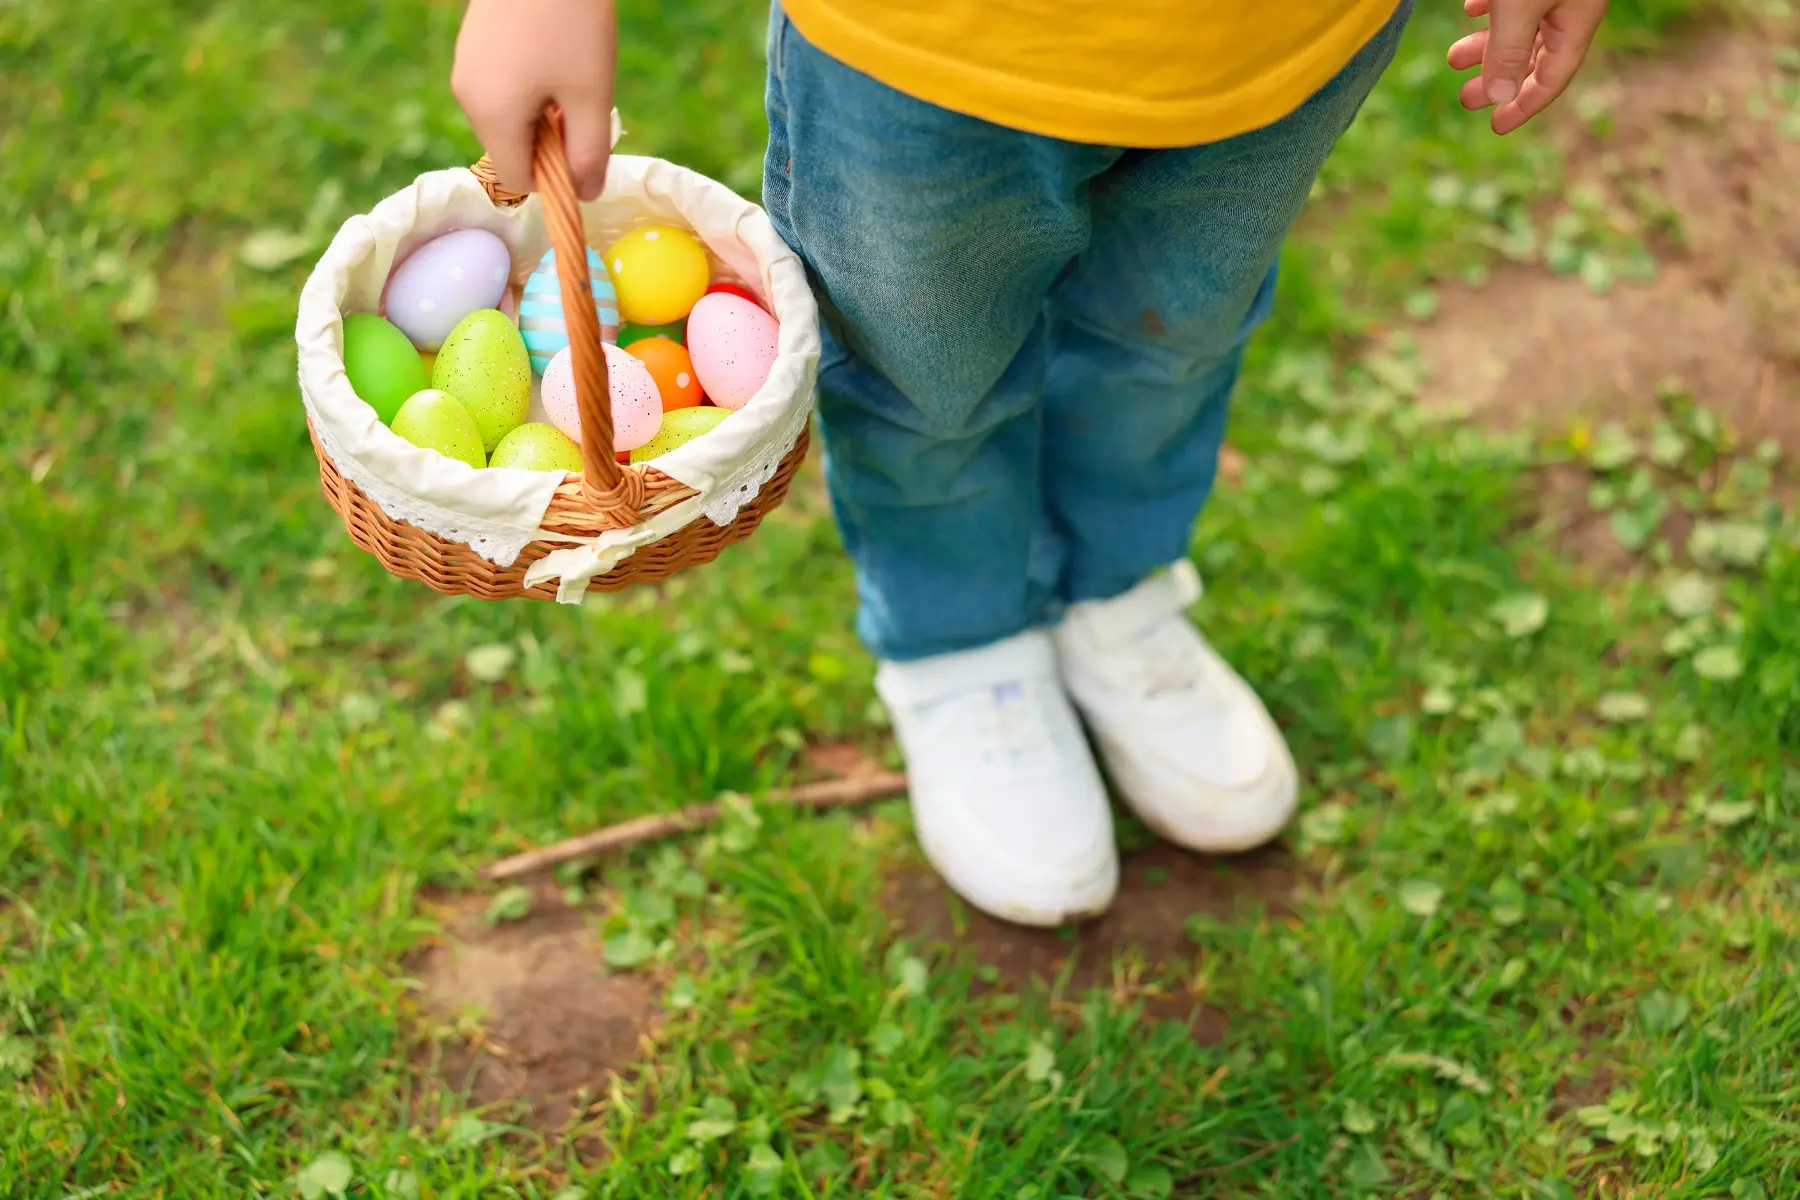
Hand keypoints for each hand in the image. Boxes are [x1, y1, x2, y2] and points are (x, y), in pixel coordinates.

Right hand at [452, 0, 616, 198]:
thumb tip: (586, 195)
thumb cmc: (570, 22)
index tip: (584, 149)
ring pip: (509, 118)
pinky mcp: (473, 48)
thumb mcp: (591, 94)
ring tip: (568, 70)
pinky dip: (530, 87)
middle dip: (550, 141)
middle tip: (581, 99)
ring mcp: (465, 68)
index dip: (556, 179)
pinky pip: (502, 89)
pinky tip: (552, 52)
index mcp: (492, 115)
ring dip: (543, 112)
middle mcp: (467, 96)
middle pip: (512, 149)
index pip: (518, 180)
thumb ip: (590, 153)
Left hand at [1447, 0, 1608, 133]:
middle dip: (1497, 79)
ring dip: (1486, 44)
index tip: (1497, 127)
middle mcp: (1569, 6)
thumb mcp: (1522, 7)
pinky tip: (1472, 9)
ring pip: (1519, 25)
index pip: (1553, 78)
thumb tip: (1499, 96)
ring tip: (1455, 58)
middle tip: (1466, 98)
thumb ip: (1509, 49)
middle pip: (1533, 55)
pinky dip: (1491, 8)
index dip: (1524, 106)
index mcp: (1575, 22)